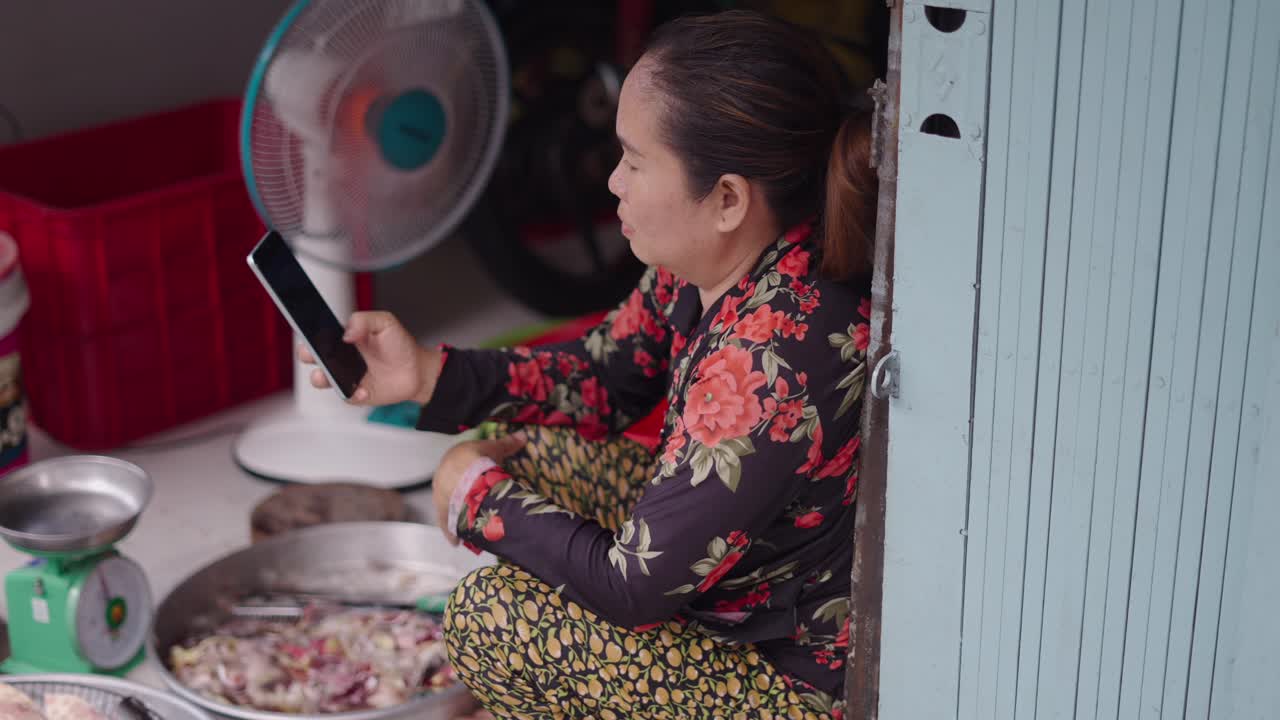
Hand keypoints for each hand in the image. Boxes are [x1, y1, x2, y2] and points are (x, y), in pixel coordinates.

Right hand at [298, 311, 442, 405]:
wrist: (417, 370)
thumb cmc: (400, 345)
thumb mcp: (385, 322)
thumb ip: (364, 320)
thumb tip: (346, 333)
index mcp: (344, 337)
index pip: (318, 333)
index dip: (309, 332)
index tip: (307, 331)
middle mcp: (340, 357)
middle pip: (311, 356)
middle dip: (306, 353)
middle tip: (312, 353)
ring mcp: (345, 376)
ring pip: (321, 378)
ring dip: (321, 377)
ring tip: (327, 375)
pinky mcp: (354, 393)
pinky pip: (345, 395)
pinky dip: (353, 393)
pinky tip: (364, 389)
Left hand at [432, 433, 527, 544]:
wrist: (466, 476)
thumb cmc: (478, 459)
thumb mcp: (496, 448)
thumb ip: (508, 443)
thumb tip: (523, 434)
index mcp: (452, 459)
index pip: (458, 467)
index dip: (468, 474)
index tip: (477, 481)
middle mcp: (442, 477)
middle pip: (453, 487)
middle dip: (462, 494)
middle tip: (475, 502)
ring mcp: (440, 496)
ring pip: (449, 506)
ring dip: (457, 513)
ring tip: (468, 523)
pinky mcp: (442, 512)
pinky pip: (446, 524)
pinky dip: (451, 533)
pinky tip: (456, 542)